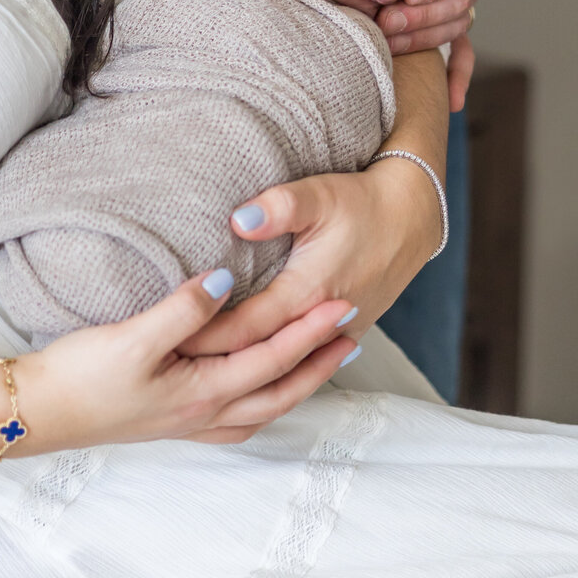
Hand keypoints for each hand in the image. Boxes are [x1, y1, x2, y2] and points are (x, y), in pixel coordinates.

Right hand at [0, 271, 357, 452]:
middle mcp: (205, 413)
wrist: (38, 415)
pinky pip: (238, 415)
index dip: (310, 331)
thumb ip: (183, 310)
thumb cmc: (81, 377)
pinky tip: (258, 388)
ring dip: (297, 383)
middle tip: (353, 332)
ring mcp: (190, 423)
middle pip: (280, 389)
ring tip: (321, 359)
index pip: (273, 358)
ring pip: (263, 406)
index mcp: (203, 391)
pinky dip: (263, 400)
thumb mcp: (133, 336)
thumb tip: (223, 280)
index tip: (342, 304)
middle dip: (319, 361)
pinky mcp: (172, 422)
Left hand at [178, 160, 440, 357]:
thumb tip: (239, 220)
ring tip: (192, 383)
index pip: (245, 328)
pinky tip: (241, 380)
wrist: (412, 218)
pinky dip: (267, 375)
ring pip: (278, 369)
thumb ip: (279, 207)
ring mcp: (333, 334)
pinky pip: (298, 366)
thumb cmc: (363, 203)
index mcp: (307, 292)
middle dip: (211, 365)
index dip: (205, 338)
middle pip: (256, 356)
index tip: (167, 344)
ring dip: (239, 375)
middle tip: (165, 373)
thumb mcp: (320, 194)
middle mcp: (319, 322)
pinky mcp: (340, 334)